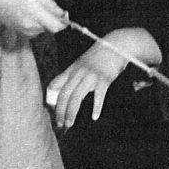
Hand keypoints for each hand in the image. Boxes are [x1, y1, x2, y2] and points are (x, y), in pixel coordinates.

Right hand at [0, 0, 66, 36]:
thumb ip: (50, 4)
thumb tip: (63, 14)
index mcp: (33, 11)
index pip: (55, 26)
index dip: (64, 22)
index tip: (65, 15)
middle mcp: (31, 25)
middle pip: (53, 28)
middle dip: (55, 19)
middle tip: (48, 8)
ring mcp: (27, 31)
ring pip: (46, 28)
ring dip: (47, 20)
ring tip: (35, 8)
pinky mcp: (26, 34)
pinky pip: (39, 29)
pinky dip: (40, 23)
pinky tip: (30, 14)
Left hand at [44, 30, 158, 128]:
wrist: (117, 44)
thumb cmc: (101, 55)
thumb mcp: (83, 61)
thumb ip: (74, 73)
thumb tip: (67, 87)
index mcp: (72, 68)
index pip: (55, 84)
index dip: (51, 98)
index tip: (51, 110)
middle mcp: (78, 73)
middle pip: (64, 94)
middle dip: (60, 111)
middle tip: (59, 124)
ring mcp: (91, 76)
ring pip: (76, 97)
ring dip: (71, 113)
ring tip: (69, 123)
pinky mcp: (104, 79)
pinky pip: (98, 96)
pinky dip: (96, 107)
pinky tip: (94, 117)